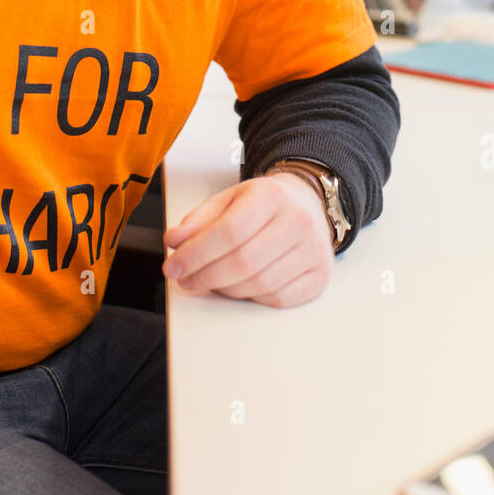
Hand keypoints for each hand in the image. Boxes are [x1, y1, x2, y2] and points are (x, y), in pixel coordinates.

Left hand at [162, 172, 334, 307]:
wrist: (306, 202)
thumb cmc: (263, 204)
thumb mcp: (228, 200)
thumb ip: (199, 220)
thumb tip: (174, 241)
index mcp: (272, 196)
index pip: (228, 232)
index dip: (196, 254)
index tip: (173, 267)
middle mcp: (298, 221)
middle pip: (243, 262)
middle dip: (205, 277)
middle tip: (185, 279)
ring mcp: (314, 250)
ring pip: (260, 284)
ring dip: (226, 289)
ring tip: (210, 281)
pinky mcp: (321, 274)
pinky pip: (279, 298)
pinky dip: (252, 297)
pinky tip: (240, 286)